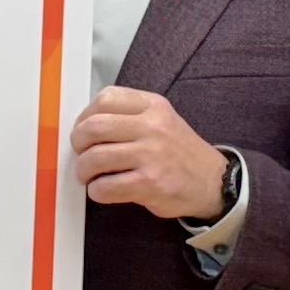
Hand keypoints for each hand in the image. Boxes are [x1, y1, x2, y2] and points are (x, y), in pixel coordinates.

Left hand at [71, 86, 228, 218]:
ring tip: (88, 176)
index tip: (83, 130)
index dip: (84, 116)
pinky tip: (102, 190)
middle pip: (94, 127)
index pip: (105, 98)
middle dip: (77, 143)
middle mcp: (152, 126)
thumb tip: (84, 126)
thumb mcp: (160, 120)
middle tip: (81, 154)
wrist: (212, 181)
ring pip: (95, 158)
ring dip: (83, 170)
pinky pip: (106, 187)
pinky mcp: (150, 184)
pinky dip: (96, 191)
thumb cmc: (178, 152)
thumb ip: (128, 116)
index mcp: (152, 106)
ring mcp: (152, 155)